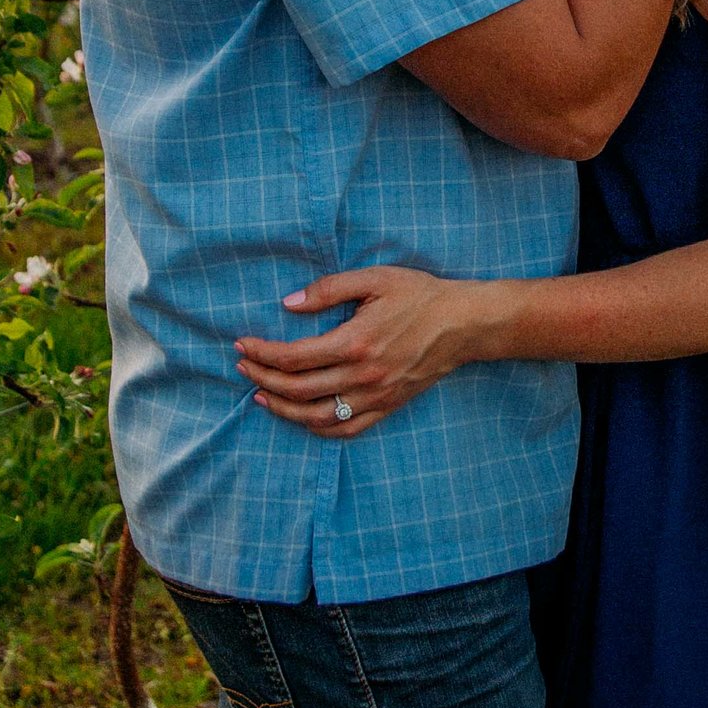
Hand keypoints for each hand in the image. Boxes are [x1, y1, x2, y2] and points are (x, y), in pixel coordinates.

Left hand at [234, 265, 485, 437]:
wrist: (464, 324)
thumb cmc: (419, 295)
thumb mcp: (374, 279)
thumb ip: (329, 289)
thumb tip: (289, 304)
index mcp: (355, 342)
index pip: (294, 358)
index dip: (262, 353)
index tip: (243, 345)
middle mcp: (363, 376)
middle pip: (298, 389)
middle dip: (262, 378)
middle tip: (243, 366)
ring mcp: (376, 396)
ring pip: (317, 415)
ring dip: (283, 409)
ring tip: (260, 395)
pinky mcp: (388, 405)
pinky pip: (347, 428)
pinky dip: (319, 428)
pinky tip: (301, 417)